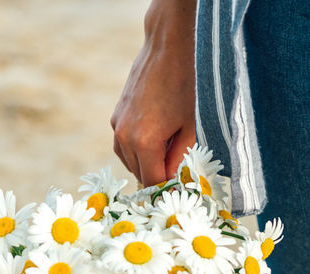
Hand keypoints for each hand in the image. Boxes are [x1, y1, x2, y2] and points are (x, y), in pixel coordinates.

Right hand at [110, 0, 196, 186]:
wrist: (168, 45)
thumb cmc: (187, 84)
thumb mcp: (193, 127)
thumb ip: (182, 160)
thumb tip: (176, 182)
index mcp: (143, 142)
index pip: (153, 183)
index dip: (169, 190)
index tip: (183, 192)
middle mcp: (124, 136)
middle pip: (140, 175)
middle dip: (159, 177)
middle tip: (181, 174)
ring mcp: (117, 124)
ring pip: (130, 161)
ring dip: (148, 164)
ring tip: (171, 154)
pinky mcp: (116, 115)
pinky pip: (125, 145)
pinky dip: (139, 150)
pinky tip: (160, 140)